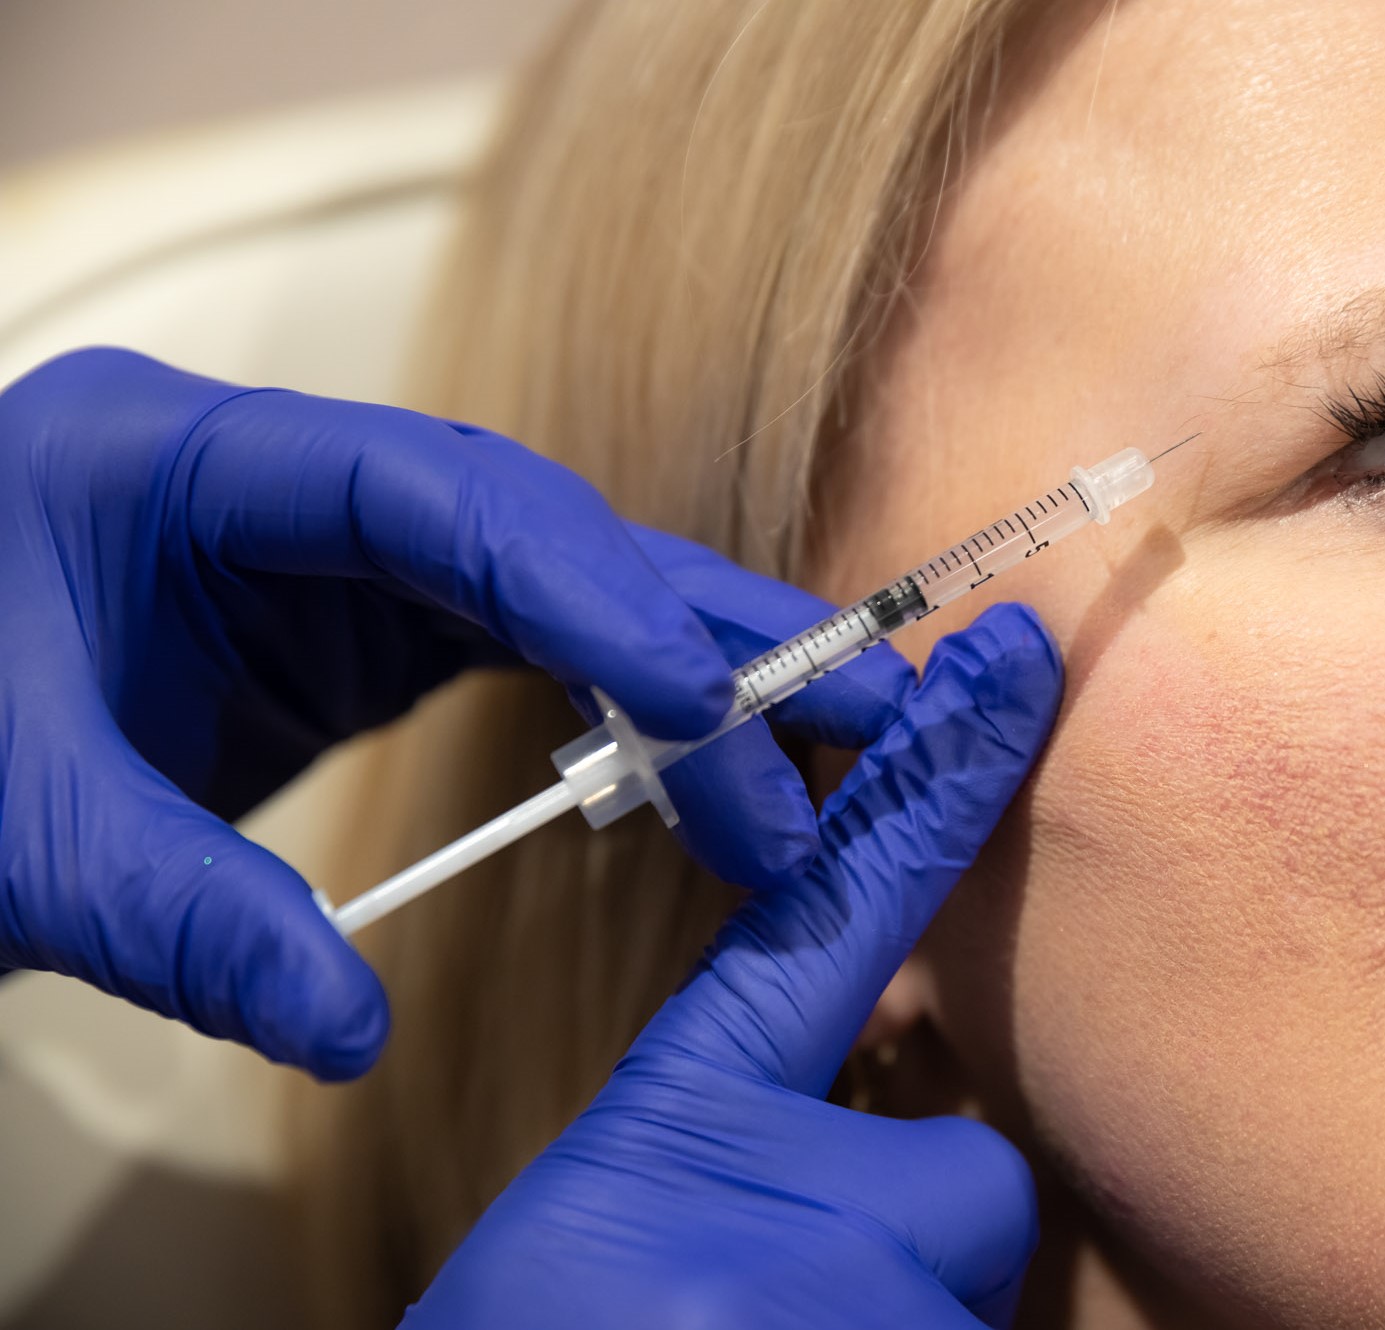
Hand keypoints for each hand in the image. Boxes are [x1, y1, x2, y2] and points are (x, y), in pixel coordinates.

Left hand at [0, 348, 912, 1077]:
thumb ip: (180, 919)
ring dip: (684, 665)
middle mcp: (284, 481)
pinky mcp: (360, 619)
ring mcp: (331, 546)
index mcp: (177, 461)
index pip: (423, 491)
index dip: (582, 584)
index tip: (706, 700)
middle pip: (530, 525)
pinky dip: (616, 700)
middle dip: (689, 625)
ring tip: (812, 748)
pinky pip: (520, 639)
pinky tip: (694, 763)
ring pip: (551, 580)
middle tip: (843, 716)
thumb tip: (350, 1033)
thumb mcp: (21, 835)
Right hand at [403, 603, 1063, 1329]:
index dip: (928, 784)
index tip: (1005, 674)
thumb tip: (878, 1125)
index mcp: (679, 1115)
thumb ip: (745, 1140)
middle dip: (908, 1232)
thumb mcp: (628, 1214)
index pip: (829, 907)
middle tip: (775, 1304)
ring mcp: (820, 1295)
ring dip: (892, 1329)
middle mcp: (763, 1187)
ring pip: (962, 1284)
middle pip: (962, 1175)